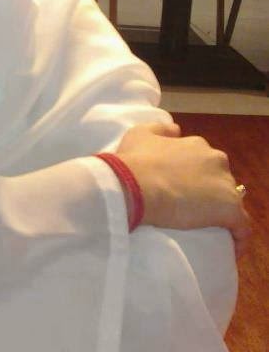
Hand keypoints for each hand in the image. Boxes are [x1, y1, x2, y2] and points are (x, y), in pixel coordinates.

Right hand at [116, 122, 250, 255]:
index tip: (182, 186)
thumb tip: (176, 130)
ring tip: (205, 228)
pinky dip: (238, 236)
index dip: (195, 174)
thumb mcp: (140, 134)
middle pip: (220, 178)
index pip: (204, 161)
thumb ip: (160, 129)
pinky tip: (229, 247)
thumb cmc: (135, 161)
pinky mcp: (230, 209)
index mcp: (197, 145)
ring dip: (222, 212)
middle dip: (209, 190)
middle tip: (190, 206)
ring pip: (231, 201)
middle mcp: (216, 159)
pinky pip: (242, 227)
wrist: (136, 185)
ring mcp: (225, 184)